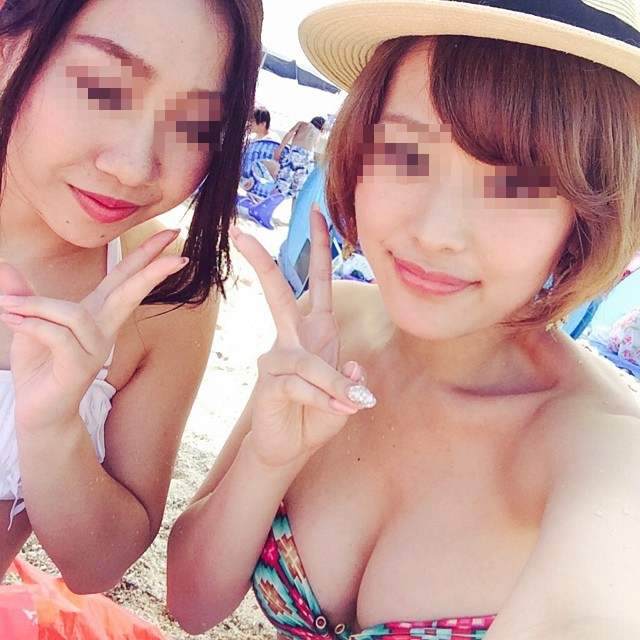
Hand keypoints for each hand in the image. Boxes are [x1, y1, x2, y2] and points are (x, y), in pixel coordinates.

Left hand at [0, 229, 187, 430]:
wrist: (39, 412)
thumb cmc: (40, 366)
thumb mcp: (27, 322)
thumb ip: (22, 295)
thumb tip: (5, 265)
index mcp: (97, 313)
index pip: (124, 278)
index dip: (146, 255)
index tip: (171, 234)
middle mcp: (103, 329)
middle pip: (130, 291)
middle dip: (152, 266)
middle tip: (177, 244)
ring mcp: (95, 349)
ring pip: (74, 314)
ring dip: (36, 306)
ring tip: (4, 306)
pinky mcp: (79, 367)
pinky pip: (57, 336)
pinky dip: (31, 325)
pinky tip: (11, 320)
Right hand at [231, 208, 375, 468]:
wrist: (289, 449)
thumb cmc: (318, 416)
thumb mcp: (346, 397)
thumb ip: (350, 380)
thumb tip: (354, 368)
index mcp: (316, 331)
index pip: (318, 282)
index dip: (318, 248)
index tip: (314, 212)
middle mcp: (292, 338)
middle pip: (279, 294)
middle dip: (262, 262)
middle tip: (239, 232)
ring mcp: (277, 359)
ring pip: (306, 360)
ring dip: (331, 384)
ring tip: (352, 404)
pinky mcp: (269, 383)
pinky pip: (301, 384)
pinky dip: (322, 398)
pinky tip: (336, 410)